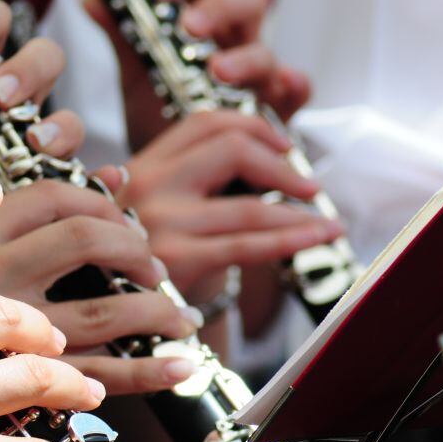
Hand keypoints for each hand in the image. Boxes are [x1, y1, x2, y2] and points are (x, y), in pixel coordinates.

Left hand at [0, 0, 83, 182]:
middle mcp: (15, 99)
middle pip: (45, 57)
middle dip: (25, 69)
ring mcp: (35, 137)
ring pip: (66, 110)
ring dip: (54, 127)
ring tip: (28, 137)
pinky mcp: (46, 175)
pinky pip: (71, 157)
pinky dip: (68, 152)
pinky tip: (41, 154)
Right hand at [0, 180, 200, 394]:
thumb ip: (25, 206)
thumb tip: (114, 177)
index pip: (48, 196)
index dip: (99, 198)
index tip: (121, 218)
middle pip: (83, 241)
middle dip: (135, 249)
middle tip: (152, 268)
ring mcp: (3, 339)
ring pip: (101, 312)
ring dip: (156, 311)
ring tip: (180, 318)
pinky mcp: (22, 389)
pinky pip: (96, 377)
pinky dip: (146, 372)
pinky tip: (177, 366)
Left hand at [83, 0, 308, 150]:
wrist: (176, 181)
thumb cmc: (162, 120)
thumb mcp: (138, 79)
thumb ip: (122, 39)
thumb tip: (91, 2)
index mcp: (204, 30)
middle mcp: (235, 48)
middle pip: (245, 8)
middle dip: (220, 10)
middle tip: (191, 26)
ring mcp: (257, 80)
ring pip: (264, 53)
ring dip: (243, 59)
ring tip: (219, 70)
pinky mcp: (277, 113)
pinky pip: (297, 92)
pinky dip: (294, 85)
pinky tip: (285, 84)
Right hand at [95, 111, 341, 299]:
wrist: (114, 319)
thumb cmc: (146, 266)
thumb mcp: (154, 212)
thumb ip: (193, 182)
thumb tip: (273, 158)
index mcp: (140, 166)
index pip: (202, 122)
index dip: (253, 126)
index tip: (284, 146)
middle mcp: (146, 186)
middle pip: (230, 147)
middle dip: (281, 164)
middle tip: (310, 186)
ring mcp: (159, 222)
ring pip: (248, 206)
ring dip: (299, 213)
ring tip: (328, 224)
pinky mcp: (177, 261)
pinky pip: (247, 244)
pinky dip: (291, 239)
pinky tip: (317, 236)